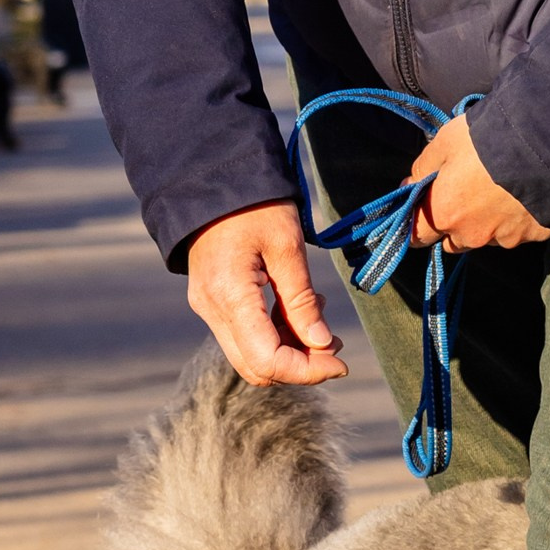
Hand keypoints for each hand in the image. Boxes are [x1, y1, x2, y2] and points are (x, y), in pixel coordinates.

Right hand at [186, 202, 348, 386]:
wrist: (212, 178)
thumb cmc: (254, 205)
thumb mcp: (287, 246)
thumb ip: (302, 300)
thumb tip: (322, 344)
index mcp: (230, 296)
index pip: (268, 361)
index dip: (307, 370)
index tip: (340, 361)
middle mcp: (212, 310)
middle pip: (257, 367)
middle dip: (300, 365)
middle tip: (335, 345)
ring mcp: (208, 308)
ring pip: (251, 355)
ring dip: (290, 350)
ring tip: (321, 321)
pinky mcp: (212, 302)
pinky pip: (244, 335)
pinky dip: (275, 335)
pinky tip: (299, 310)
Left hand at [406, 116, 549, 251]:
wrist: (546, 144)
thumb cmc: (488, 141)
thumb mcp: (446, 142)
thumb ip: (423, 167)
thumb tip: (410, 184)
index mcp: (445, 214)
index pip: (416, 236)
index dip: (417, 222)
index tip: (424, 206)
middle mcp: (472, 235)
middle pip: (453, 241)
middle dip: (455, 222)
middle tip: (467, 191)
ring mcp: (505, 238)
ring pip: (486, 237)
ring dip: (487, 222)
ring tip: (500, 190)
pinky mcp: (533, 236)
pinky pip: (518, 232)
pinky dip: (517, 218)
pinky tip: (524, 194)